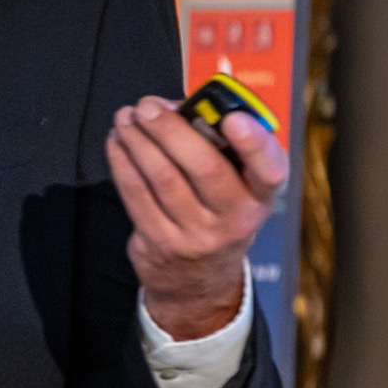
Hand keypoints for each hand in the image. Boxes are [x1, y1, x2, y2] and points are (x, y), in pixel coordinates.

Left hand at [105, 96, 288, 339]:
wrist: (199, 281)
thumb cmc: (218, 214)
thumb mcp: (238, 187)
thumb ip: (219, 146)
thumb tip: (175, 108)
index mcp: (261, 196)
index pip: (270, 170)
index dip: (253, 143)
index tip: (232, 118)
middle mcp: (235, 219)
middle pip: (204, 167)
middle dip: (170, 129)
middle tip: (147, 106)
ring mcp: (196, 235)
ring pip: (162, 177)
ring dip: (138, 140)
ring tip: (126, 118)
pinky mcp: (160, 243)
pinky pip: (136, 194)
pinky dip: (122, 161)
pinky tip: (118, 141)